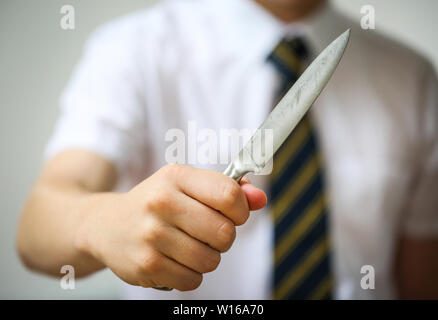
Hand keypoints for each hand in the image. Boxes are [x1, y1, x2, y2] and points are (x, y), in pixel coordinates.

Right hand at [74, 164, 266, 290]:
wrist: (106, 225)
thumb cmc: (157, 203)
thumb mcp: (187, 186)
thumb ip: (229, 189)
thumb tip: (260, 199)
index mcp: (175, 176)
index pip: (229, 195)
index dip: (240, 210)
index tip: (231, 214)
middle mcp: (161, 202)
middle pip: (224, 233)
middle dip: (223, 238)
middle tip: (206, 232)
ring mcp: (151, 235)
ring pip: (211, 260)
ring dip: (206, 258)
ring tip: (187, 246)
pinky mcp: (146, 264)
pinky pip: (192, 280)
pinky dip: (189, 274)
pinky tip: (173, 260)